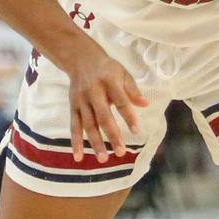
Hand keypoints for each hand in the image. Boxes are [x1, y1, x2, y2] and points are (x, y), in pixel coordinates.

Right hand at [60, 45, 147, 162]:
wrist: (80, 59)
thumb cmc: (106, 68)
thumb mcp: (123, 73)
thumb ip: (132, 90)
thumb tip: (145, 104)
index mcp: (109, 82)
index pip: (121, 101)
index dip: (129, 117)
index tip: (137, 131)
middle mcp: (93, 92)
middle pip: (103, 117)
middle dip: (112, 135)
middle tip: (121, 152)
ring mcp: (81, 101)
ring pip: (88, 125)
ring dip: (95, 143)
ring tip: (103, 159)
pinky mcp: (73, 107)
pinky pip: (74, 126)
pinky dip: (75, 142)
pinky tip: (79, 157)